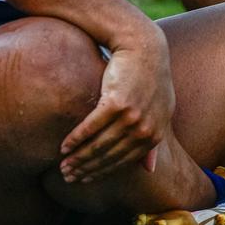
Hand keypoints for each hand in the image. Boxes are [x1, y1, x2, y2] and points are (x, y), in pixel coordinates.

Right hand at [58, 24, 174, 183]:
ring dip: (78, 158)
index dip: (103, 172)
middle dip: (87, 169)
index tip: (85, 179)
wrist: (142, 45)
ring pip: (99, 145)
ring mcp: (130, 117)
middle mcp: (144, 130)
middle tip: (68, 176)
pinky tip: (65, 146)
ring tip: (63, 166)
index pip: (124, 162)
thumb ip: (154, 140)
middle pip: (109, 157)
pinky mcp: (115, 102)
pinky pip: (91, 127)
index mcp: (155, 135)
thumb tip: (150, 170)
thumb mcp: (160, 109)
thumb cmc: (149, 76)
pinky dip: (76, 139)